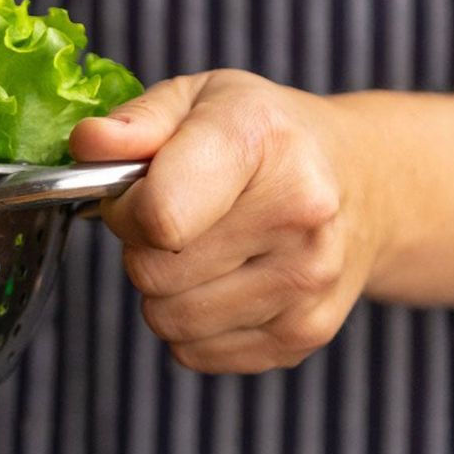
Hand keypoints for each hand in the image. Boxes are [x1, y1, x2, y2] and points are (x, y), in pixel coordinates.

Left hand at [70, 70, 383, 373]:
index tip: (139, 189)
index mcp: (262, 144)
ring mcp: (308, 282)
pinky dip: (192, 326)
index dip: (126, 209)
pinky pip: (195, 354)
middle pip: (153, 273)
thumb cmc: (266, 137)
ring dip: (163, 291)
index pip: (160, 216)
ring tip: (200, 248)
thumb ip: (137, 121)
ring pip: (169, 321)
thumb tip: (89, 143)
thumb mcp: (201, 99)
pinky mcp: (305, 334)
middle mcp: (299, 216)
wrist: (364, 182)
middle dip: (142, 247)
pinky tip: (225, 280)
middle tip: (174, 217)